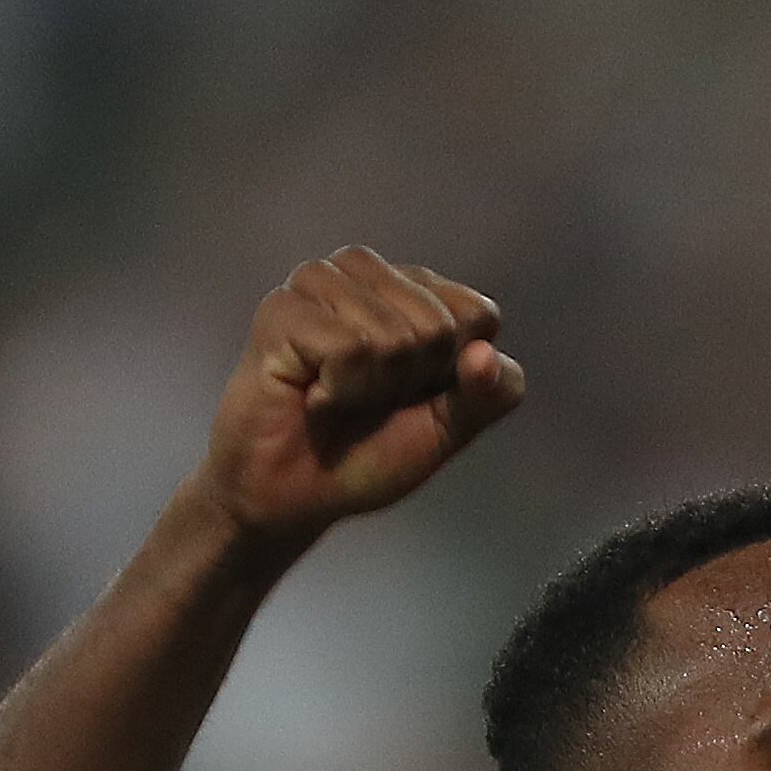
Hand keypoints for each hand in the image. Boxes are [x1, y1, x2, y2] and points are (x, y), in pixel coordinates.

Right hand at [194, 248, 527, 539]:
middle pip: (439, 324)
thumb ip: (488, 394)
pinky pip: (349, 348)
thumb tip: (486, 355)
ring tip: (336, 394)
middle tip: (366, 399)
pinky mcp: (282, 307)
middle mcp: (369, 274)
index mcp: (417, 290)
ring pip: (394, 334)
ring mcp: (321, 283)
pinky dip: (339, 391)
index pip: (479, 315)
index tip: (413, 394)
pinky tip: (311, 396)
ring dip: (372, 388)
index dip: (455, 374)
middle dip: (410, 381)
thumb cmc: (368, 453)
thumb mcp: (449, 429)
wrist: (293, 496)